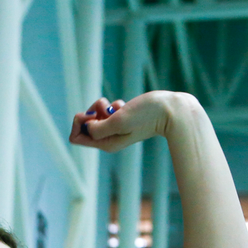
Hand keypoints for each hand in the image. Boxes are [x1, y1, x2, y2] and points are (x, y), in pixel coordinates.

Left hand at [69, 91, 196, 153]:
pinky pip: (107, 110)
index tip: (90, 115)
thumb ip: (99, 127)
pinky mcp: (123, 119)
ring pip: (95, 116)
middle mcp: (108, 139)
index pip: (76, 137)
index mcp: (105, 143)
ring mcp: (116, 129)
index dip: (78, 123)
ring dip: (101, 106)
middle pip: (84, 126)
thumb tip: (86, 126)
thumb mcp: (119, 121)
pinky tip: (123, 105)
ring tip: (116, 106)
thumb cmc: (146, 116)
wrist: (171, 111)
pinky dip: (112, 105)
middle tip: (104, 108)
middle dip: (90, 112)